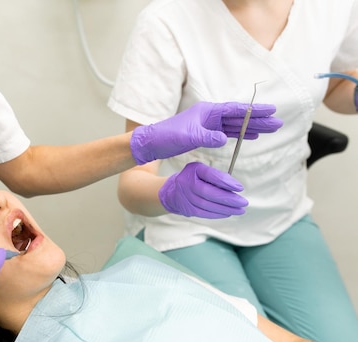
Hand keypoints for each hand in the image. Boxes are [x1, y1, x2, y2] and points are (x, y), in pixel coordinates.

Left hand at [130, 102, 282, 164]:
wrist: (152, 143)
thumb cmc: (167, 137)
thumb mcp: (188, 137)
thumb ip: (207, 137)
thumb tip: (224, 139)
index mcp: (207, 111)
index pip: (235, 110)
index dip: (253, 111)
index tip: (271, 110)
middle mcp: (209, 116)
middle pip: (238, 116)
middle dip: (258, 119)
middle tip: (277, 122)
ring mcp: (208, 124)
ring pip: (235, 125)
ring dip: (251, 127)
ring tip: (269, 129)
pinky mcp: (205, 133)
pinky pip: (227, 132)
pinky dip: (240, 134)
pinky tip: (250, 136)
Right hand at [159, 162, 247, 218]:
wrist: (173, 192)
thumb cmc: (193, 179)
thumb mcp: (202, 170)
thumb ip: (216, 176)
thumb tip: (234, 187)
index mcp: (193, 170)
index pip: (210, 175)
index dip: (226, 182)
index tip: (240, 188)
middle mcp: (187, 183)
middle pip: (209, 193)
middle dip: (229, 199)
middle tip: (244, 202)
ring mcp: (186, 198)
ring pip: (208, 205)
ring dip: (226, 209)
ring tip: (240, 210)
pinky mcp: (188, 209)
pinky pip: (204, 213)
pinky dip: (218, 214)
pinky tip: (228, 213)